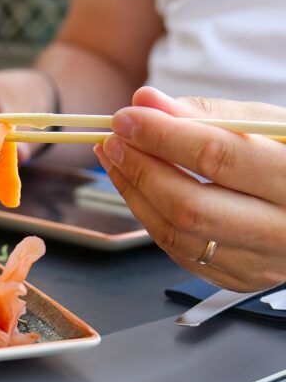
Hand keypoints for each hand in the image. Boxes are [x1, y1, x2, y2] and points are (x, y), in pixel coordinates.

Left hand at [94, 87, 285, 291]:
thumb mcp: (270, 125)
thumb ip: (210, 113)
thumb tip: (147, 101)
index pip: (216, 157)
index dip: (162, 136)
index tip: (127, 118)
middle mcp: (284, 230)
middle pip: (190, 205)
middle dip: (141, 169)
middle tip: (113, 141)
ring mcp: (263, 262)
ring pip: (179, 235)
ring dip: (135, 194)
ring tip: (116, 160)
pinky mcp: (241, 279)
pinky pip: (181, 253)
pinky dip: (150, 218)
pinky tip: (137, 188)